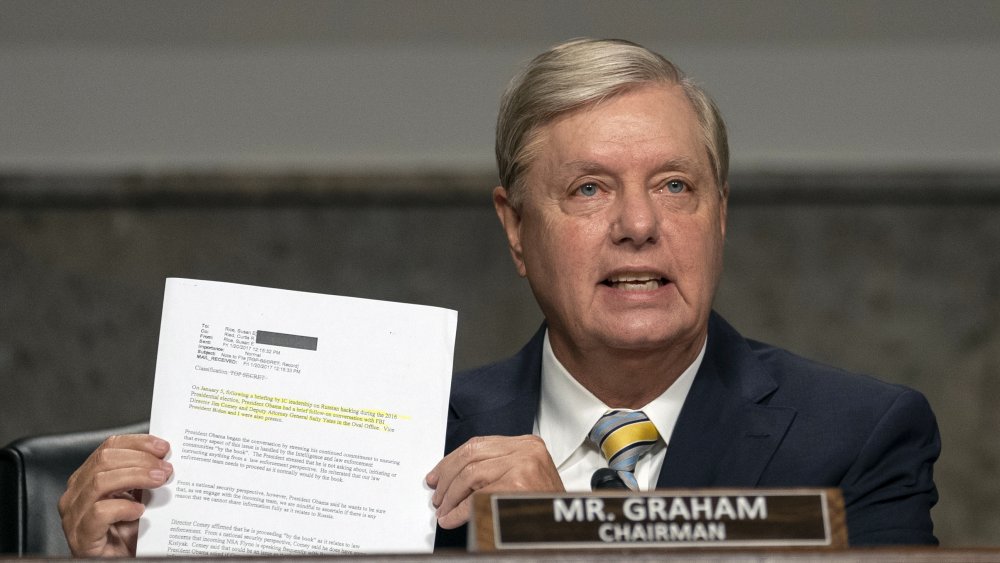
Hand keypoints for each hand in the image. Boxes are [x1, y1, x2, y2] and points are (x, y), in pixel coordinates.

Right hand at [58, 434, 171, 556]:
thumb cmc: (129, 534)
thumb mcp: (137, 498)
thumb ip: (144, 478)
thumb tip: (166, 459)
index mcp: (87, 479)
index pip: (108, 448)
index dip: (137, 443)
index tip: (163, 447)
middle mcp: (75, 494)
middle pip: (104, 460)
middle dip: (140, 459)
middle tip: (165, 468)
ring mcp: (74, 516)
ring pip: (100, 482)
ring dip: (136, 477)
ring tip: (159, 482)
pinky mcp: (80, 537)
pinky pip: (99, 512)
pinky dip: (123, 507)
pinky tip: (139, 510)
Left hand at [425, 435, 562, 528]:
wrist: (566, 530)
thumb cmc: (544, 507)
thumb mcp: (524, 477)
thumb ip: (494, 469)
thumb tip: (454, 477)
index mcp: (527, 444)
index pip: (478, 444)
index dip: (451, 461)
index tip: (438, 475)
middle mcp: (526, 451)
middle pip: (471, 455)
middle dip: (448, 478)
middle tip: (438, 497)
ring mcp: (523, 466)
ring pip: (470, 474)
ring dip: (451, 496)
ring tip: (445, 511)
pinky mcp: (517, 486)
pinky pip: (477, 496)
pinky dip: (460, 510)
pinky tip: (453, 518)